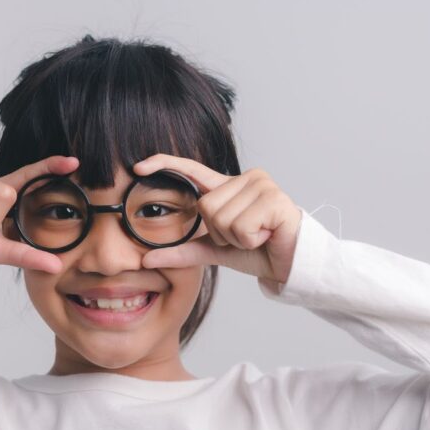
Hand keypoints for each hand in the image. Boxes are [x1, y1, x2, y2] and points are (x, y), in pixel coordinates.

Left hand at [132, 154, 302, 284]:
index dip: (165, 164)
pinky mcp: (275, 199)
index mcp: (228, 187)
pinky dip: (251, 240)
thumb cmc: (257, 251)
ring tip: (257, 236)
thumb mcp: (214, 251)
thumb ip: (182, 252)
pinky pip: (242, 225)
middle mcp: (245, 178)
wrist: (291, 264)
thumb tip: (146, 260)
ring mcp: (262, 185)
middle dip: (220, 233)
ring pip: (222, 218)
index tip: (138, 167)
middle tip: (244, 236)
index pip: (191, 169)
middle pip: (205, 207)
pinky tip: (267, 235)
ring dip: (237, 238)